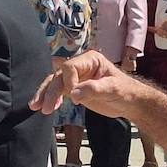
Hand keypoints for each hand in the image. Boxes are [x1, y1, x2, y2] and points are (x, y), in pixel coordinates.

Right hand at [30, 50, 145, 117]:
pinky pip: (58, 92)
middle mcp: (80, 66)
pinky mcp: (73, 89)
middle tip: (46, 107)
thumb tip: (74, 94)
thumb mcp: (113, 89)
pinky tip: (46, 107)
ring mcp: (76, 77)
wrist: (130, 102)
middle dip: (50, 91)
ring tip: (35, 106)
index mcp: (90, 59)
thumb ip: (94, 89)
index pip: (70, 67)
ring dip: (45, 94)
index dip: (68, 81)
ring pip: (54, 83)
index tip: (74, 97)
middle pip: (59, 75)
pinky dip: (51, 99)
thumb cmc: (126, 92)